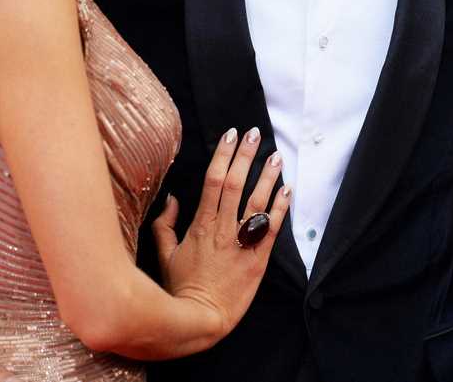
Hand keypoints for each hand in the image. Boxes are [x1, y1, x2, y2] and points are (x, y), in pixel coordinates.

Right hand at [150, 126, 290, 341]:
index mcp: (200, 225)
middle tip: (254, 134)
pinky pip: (271, 228)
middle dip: (245, 156)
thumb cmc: (180, 288)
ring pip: (256, 202)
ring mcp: (241, 244)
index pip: (213, 181)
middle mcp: (222, 229)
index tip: (230, 136)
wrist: (201, 319)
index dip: (223, 155)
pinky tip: (288, 191)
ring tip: (276, 157)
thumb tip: (171, 199)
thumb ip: (164, 225)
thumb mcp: (164, 254)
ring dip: (268, 177)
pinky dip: (280, 208)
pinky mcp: (258, 260)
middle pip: (236, 184)